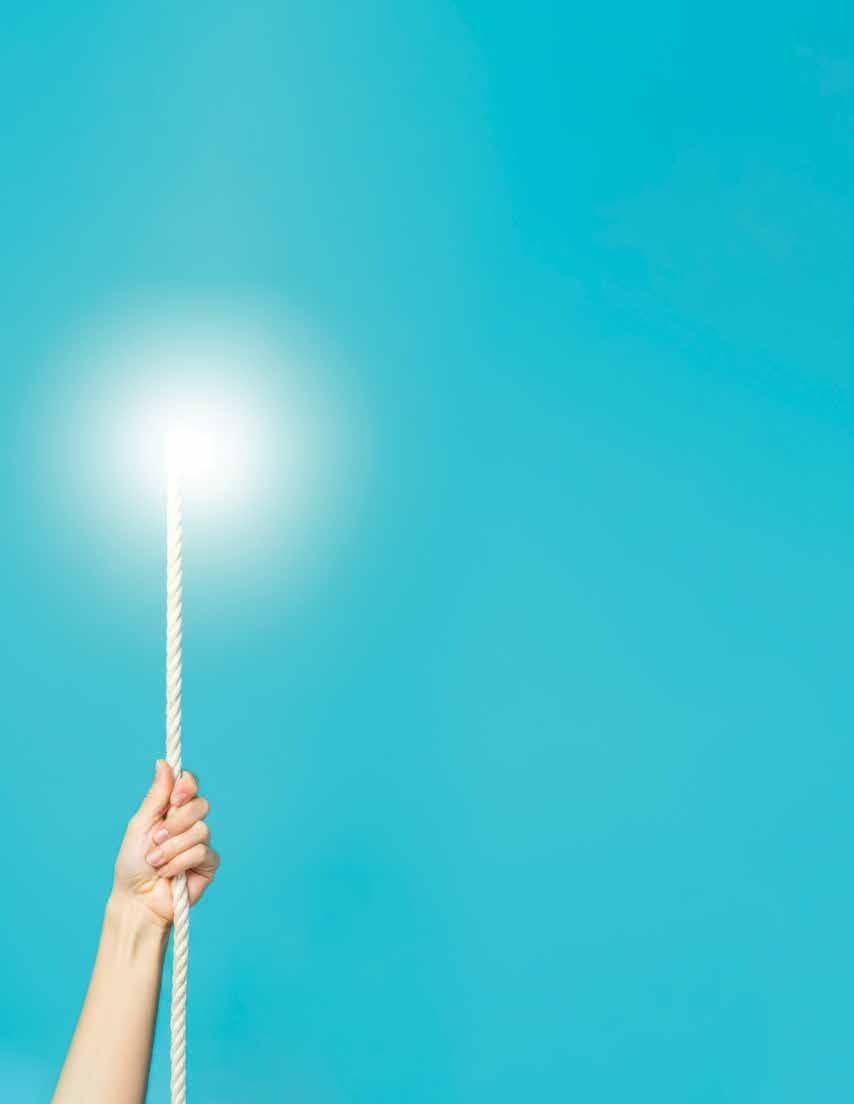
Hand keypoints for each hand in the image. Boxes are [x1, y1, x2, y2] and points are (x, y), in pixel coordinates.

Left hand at [112, 760, 219, 927]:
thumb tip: (163, 762)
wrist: (137, 900)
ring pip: (200, 830)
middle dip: (175, 823)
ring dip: (172, 848)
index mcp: (172, 809)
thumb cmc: (133, 864)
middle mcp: (189, 823)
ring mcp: (200, 842)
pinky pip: (203, 851)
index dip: (187, 786)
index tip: (175, 798)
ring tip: (156, 862)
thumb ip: (156, 796)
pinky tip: (168, 873)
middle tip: (155, 839)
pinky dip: (180, 862)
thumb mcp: (140, 825)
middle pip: (200, 804)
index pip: (190, 784)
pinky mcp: (208, 863)